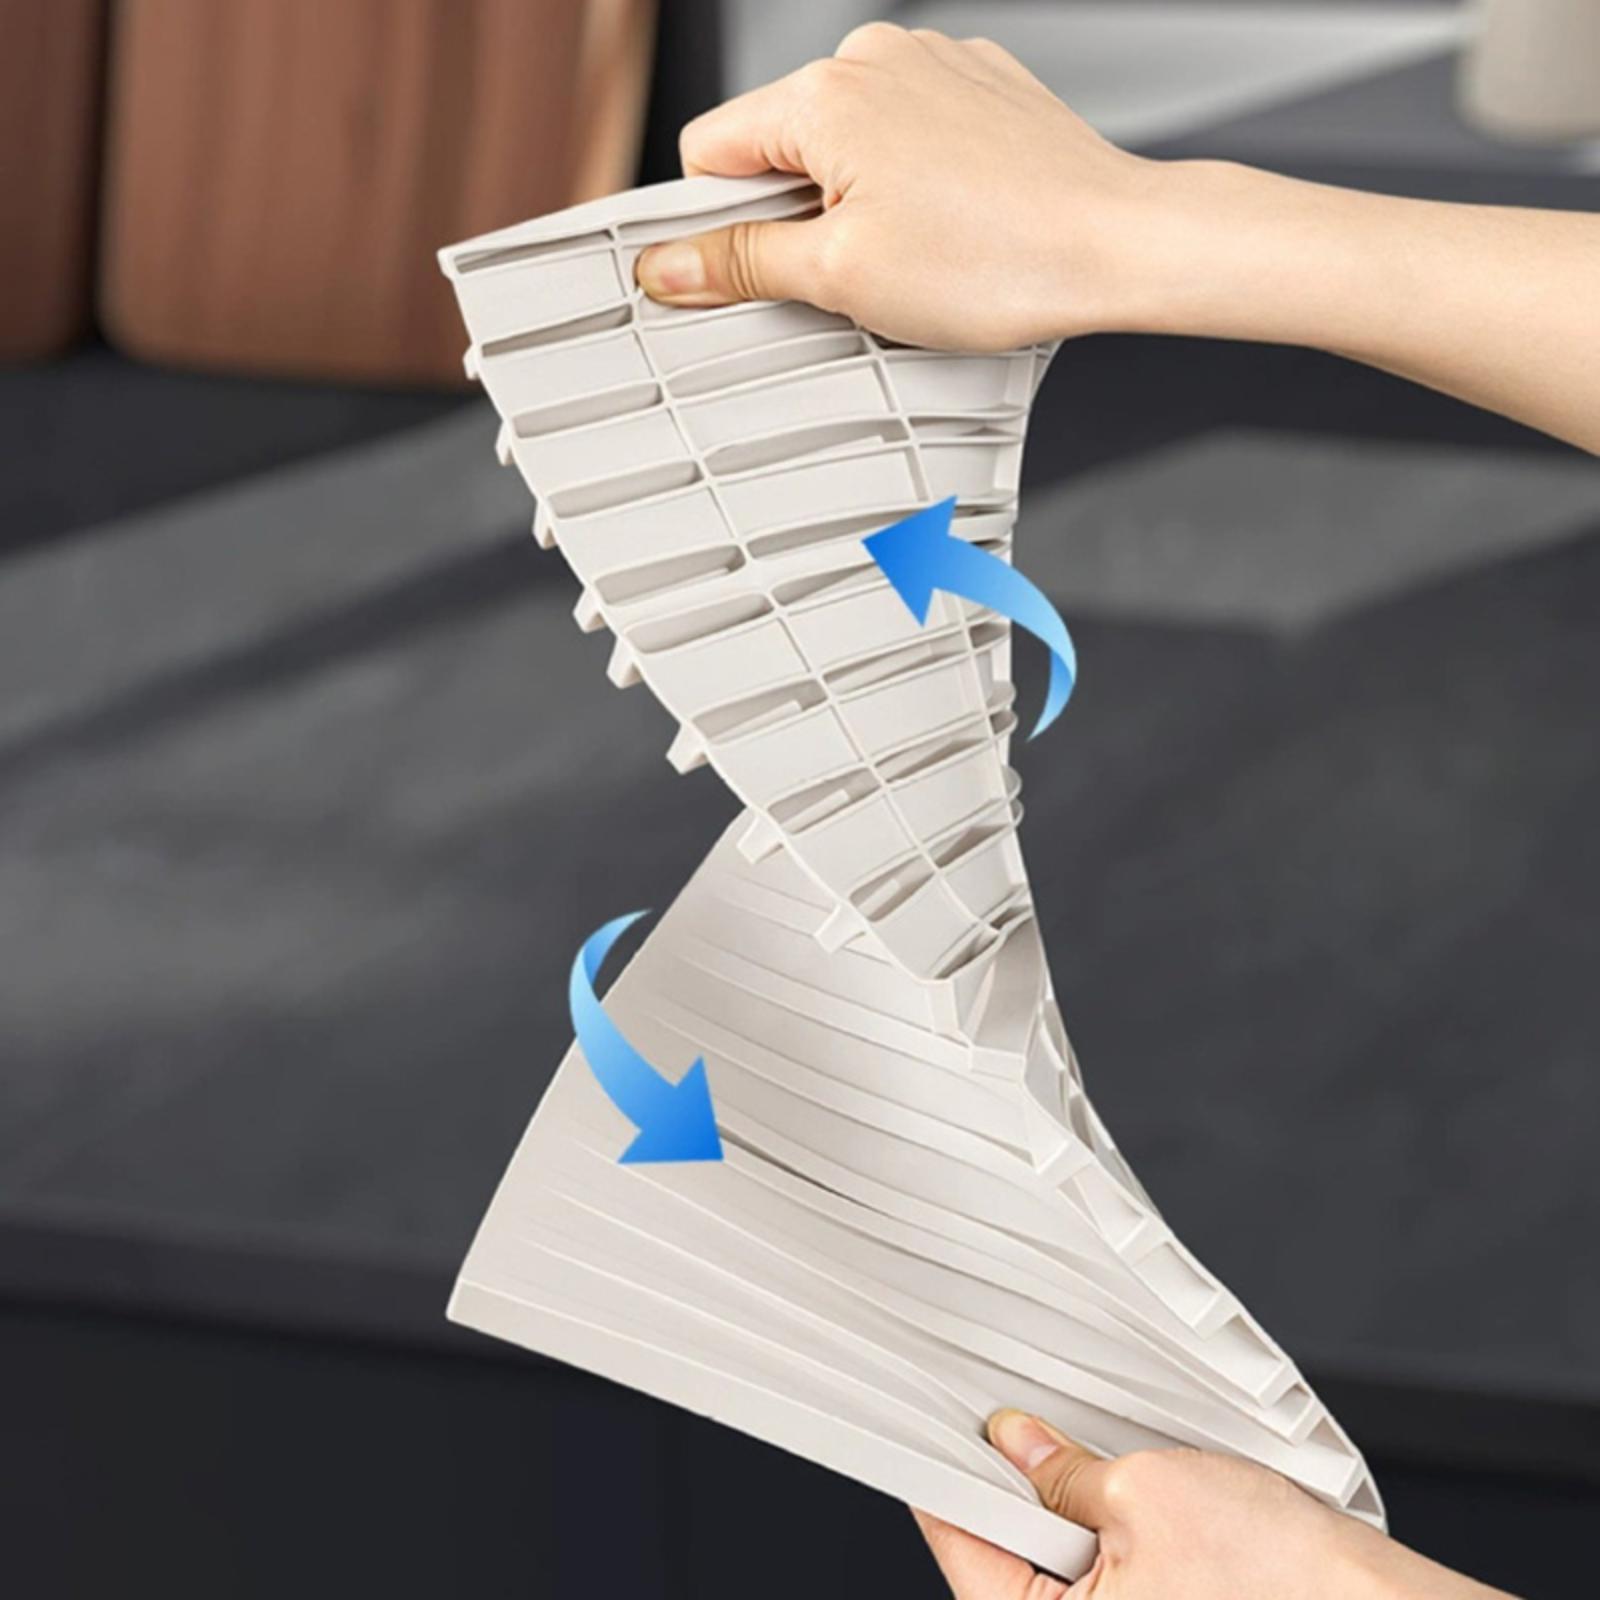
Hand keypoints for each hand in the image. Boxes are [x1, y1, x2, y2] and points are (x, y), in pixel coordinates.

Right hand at [635, 22, 1155, 349]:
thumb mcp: (842, 277)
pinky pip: (908, 137)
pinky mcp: (981, 88)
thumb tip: (670, 266)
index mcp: (825, 93)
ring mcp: (934, 66)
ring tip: (912, 258)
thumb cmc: (999, 257)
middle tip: (846, 279)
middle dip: (794, 218)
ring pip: (847, 144)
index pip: (710, 152)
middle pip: (780, 147)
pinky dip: (910, 186)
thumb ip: (743, 265)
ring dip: (855, 205)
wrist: (1118, 245)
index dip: (714, 225)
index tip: (736, 275)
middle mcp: (876, 56)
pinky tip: (948, 231)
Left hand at [914, 1411, 1517, 1598]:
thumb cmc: (1281, 1582)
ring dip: (1062, 1501)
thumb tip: (1016, 1442)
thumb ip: (1064, 1471)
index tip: (924, 1420)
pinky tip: (1118, 1484)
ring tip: (1080, 1450)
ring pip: (1057, 1558)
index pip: (960, 1541)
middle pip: (1005, 1549)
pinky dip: (1102, 1525)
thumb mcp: (1147, 1496)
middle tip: (1007, 1412)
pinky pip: (1104, 1572)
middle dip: (1008, 1480)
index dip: (942, 1469)